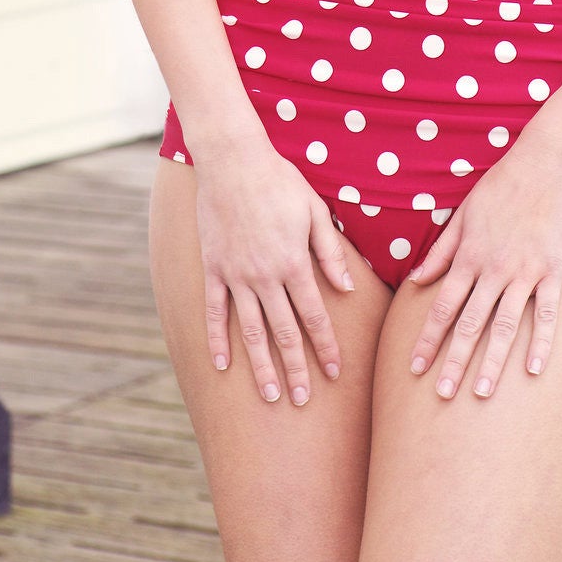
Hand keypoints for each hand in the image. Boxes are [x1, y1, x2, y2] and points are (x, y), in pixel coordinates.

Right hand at [191, 137, 356, 406]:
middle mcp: (266, 276)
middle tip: (303, 400)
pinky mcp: (213, 268)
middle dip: (297, 368)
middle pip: (285, 332)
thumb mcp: (314, 210)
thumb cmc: (280, 180)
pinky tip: (222, 365)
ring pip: (251, 331)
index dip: (326, 346)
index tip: (336, 372)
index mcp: (294, 262)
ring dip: (262, 365)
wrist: (232, 160)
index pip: (314, 315)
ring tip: (270, 395)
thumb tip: (348, 289)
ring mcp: (236, 275)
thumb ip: (330, 252)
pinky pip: (215, 312)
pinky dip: (217, 340)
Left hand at [404, 137, 561, 399]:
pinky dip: (541, 342)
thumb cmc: (502, 184)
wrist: (546, 161)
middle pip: (469, 323)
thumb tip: (416, 278)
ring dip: (492, 362)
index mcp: (469, 255)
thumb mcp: (464, 213)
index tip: (414, 368)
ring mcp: (525, 271)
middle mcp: (493, 268)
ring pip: (504, 325)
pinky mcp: (553, 269)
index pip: (442, 306)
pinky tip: (534, 370)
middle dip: (453, 361)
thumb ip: (441, 249)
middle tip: (441, 395)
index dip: (427, 338)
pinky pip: (547, 313)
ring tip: (482, 394)